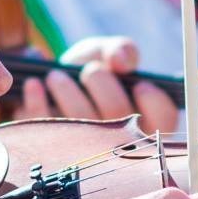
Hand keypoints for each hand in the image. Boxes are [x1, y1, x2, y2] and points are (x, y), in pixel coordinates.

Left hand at [9, 36, 181, 134]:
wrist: (48, 87)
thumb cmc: (88, 75)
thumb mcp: (107, 55)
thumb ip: (121, 50)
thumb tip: (121, 60)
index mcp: (142, 123)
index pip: (163, 118)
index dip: (152, 97)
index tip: (138, 83)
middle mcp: (116, 141)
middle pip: (116, 109)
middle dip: (99, 80)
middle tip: (88, 71)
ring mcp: (82, 148)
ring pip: (79, 119)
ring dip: (66, 88)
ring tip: (56, 76)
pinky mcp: (49, 147)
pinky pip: (44, 123)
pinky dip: (37, 99)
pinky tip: (35, 84)